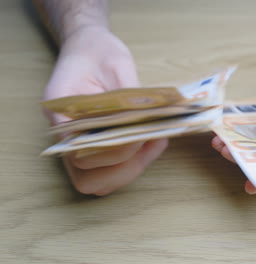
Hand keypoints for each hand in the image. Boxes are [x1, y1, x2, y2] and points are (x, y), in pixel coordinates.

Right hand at [44, 26, 167, 195]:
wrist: (88, 48)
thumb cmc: (98, 53)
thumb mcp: (117, 64)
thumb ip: (129, 96)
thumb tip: (150, 121)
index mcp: (60, 111)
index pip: (79, 149)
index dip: (114, 149)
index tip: (140, 134)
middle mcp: (64, 136)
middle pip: (86, 177)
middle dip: (123, 168)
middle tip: (150, 143)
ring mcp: (77, 146)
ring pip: (97, 181)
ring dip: (129, 170)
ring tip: (154, 143)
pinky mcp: (93, 148)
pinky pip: (108, 171)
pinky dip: (132, 165)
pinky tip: (152, 143)